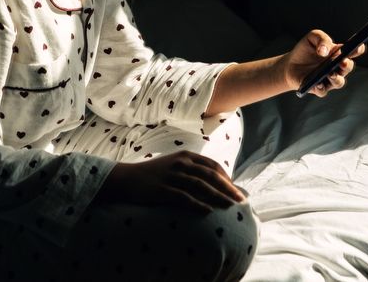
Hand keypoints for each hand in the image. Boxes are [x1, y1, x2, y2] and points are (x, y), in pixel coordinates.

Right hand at [97, 151, 246, 213]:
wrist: (126, 179)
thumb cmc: (154, 174)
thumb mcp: (174, 165)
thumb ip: (192, 170)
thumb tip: (212, 183)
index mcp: (186, 156)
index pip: (213, 166)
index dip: (227, 178)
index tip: (236, 190)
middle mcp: (181, 164)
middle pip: (211, 176)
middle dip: (228, 188)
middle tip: (241, 200)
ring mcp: (172, 176)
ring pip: (201, 186)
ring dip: (218, 197)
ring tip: (230, 207)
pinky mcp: (162, 190)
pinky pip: (184, 197)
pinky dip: (198, 204)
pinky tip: (208, 212)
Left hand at [279, 30, 362, 96]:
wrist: (290, 63)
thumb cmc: (305, 49)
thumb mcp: (312, 38)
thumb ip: (322, 39)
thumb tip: (325, 51)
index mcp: (339, 53)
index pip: (353, 51)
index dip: (358, 49)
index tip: (358, 46)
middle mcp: (337, 67)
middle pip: (348, 67)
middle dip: (347, 65)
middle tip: (342, 61)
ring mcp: (329, 79)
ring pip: (339, 82)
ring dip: (336, 78)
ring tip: (330, 74)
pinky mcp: (318, 88)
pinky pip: (323, 90)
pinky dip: (321, 88)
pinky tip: (317, 84)